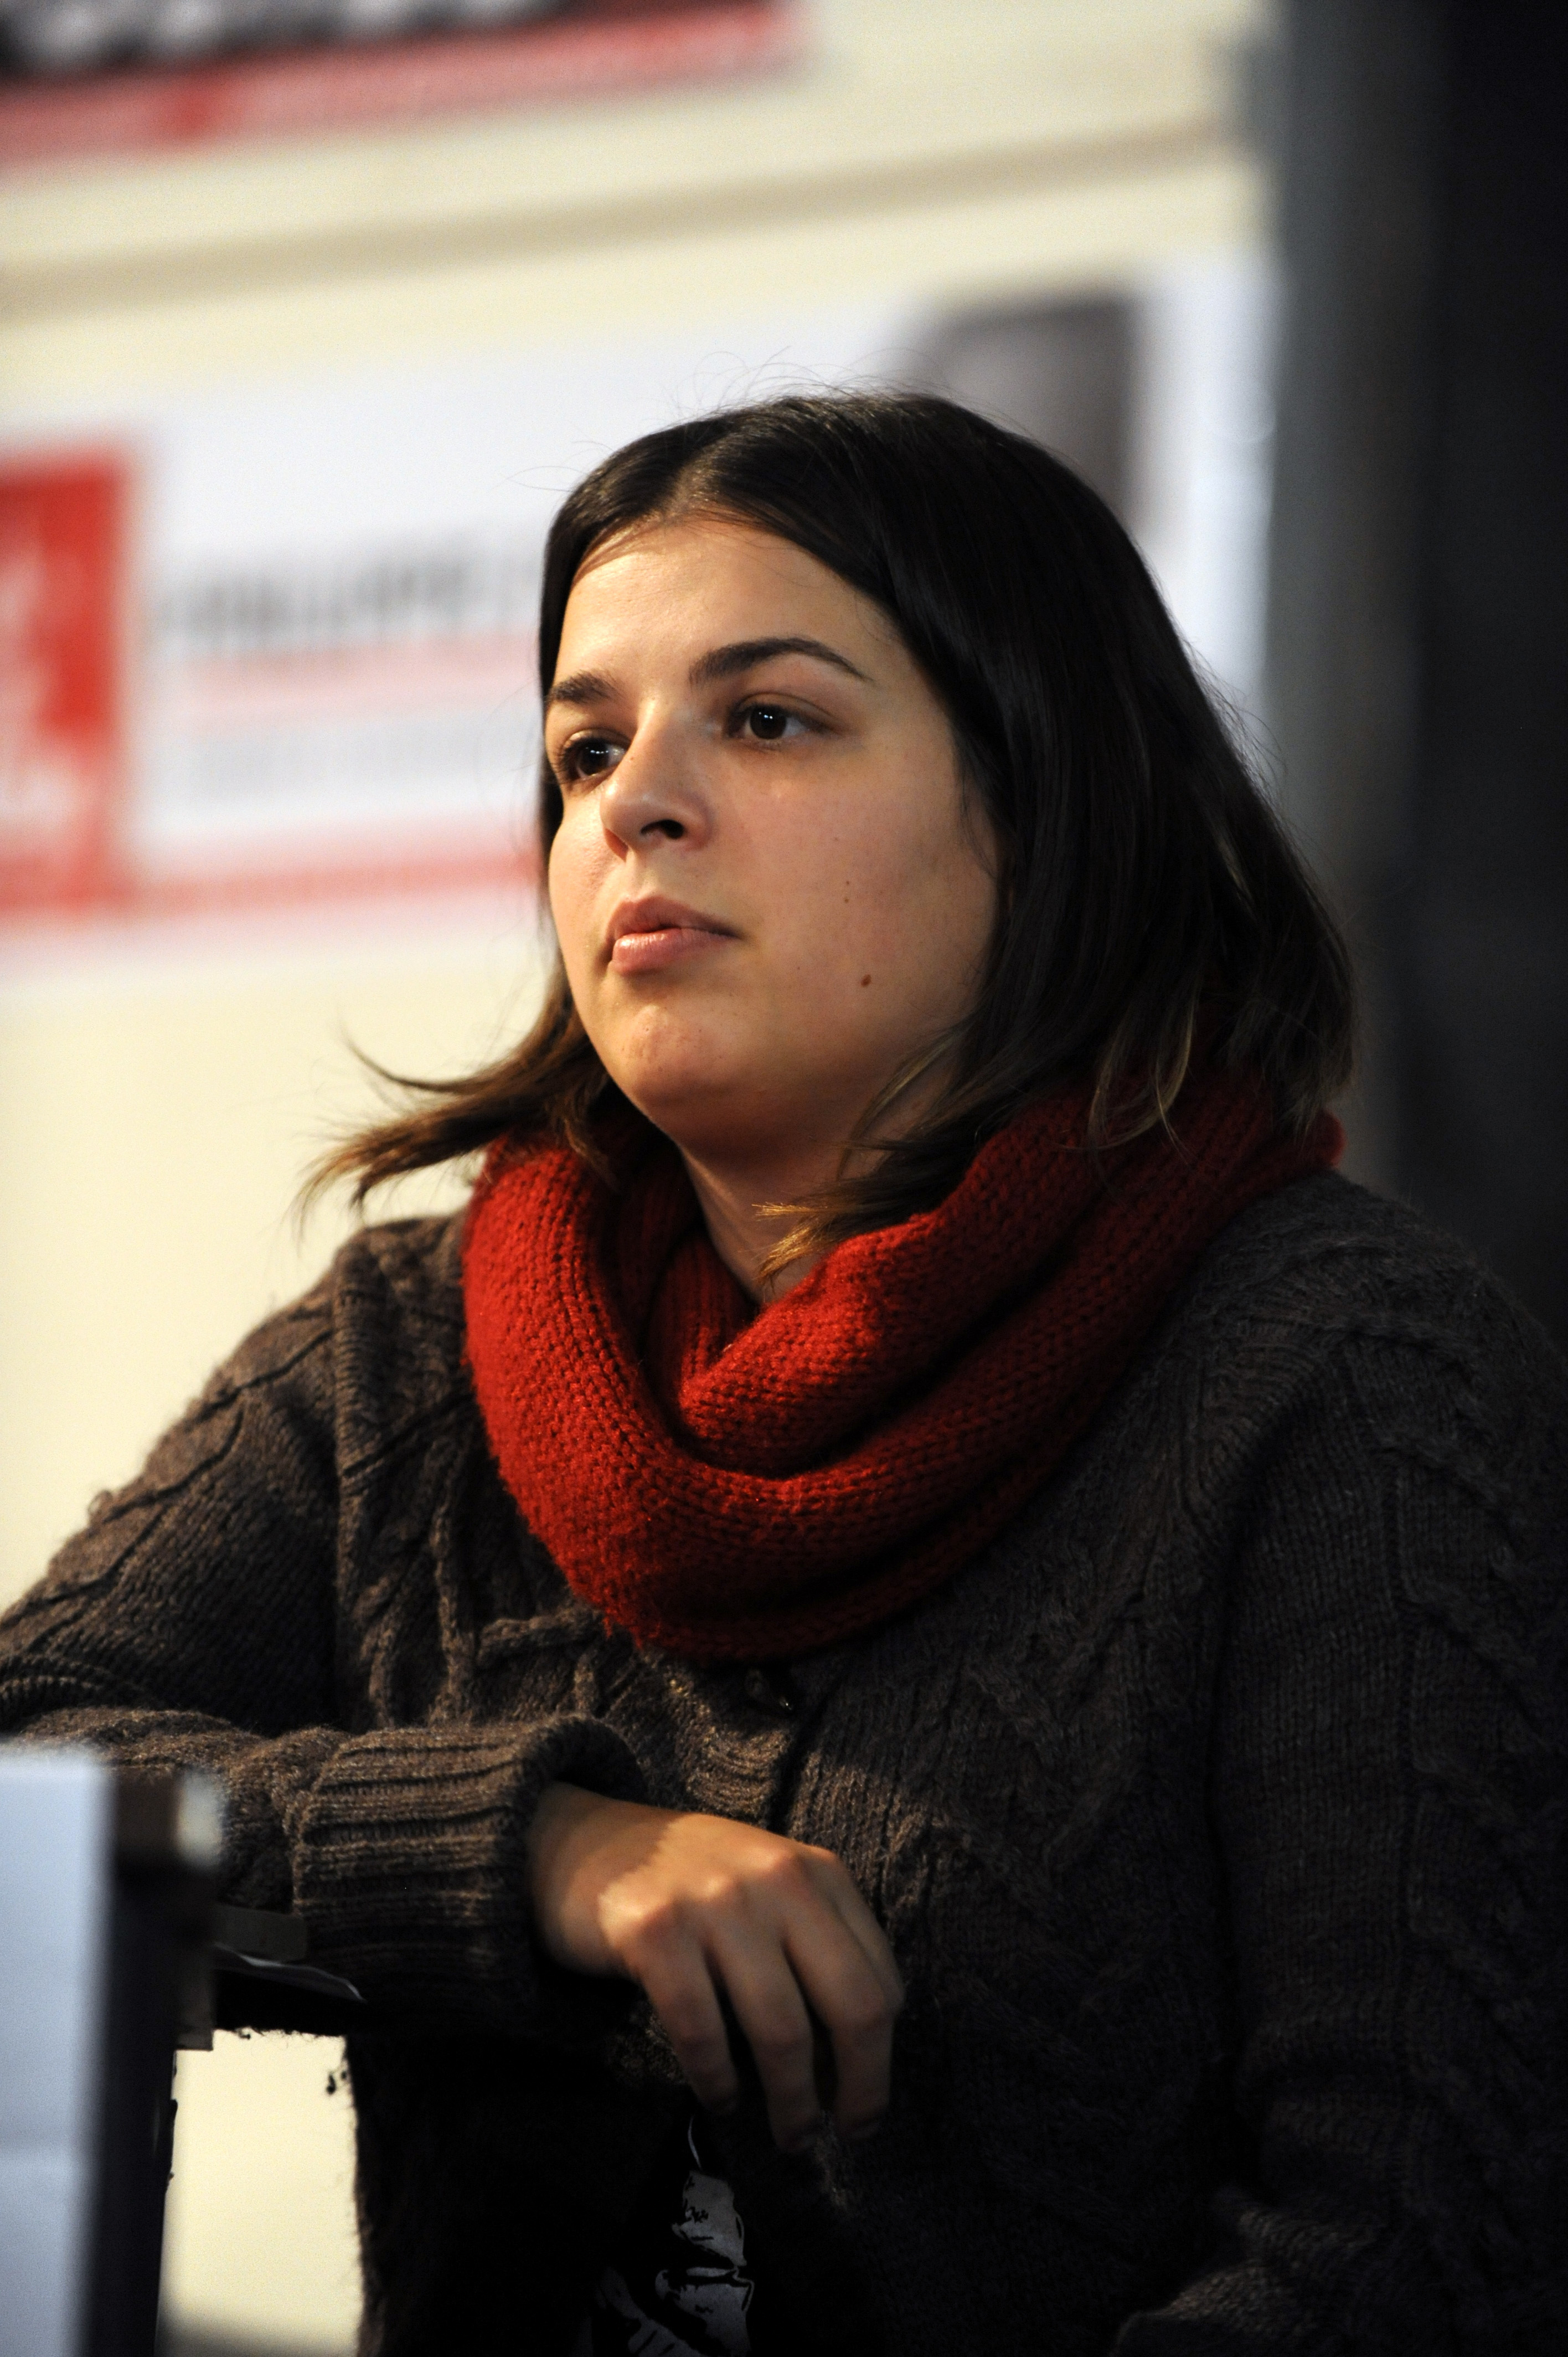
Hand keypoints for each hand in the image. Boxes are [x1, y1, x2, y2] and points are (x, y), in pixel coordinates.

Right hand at [528, 1783, 903, 2152]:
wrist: (583, 1843)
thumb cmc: (692, 1885)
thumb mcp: (772, 1892)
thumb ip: (818, 1950)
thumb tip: (853, 2063)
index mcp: (819, 1873)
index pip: (880, 1982)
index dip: (880, 2058)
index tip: (862, 2103)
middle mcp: (777, 1879)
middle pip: (850, 2006)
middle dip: (858, 2088)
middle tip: (845, 2135)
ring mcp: (715, 1902)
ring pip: (780, 2029)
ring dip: (791, 2102)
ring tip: (789, 2136)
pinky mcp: (654, 1932)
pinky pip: (703, 2031)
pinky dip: (719, 2081)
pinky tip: (721, 2100)